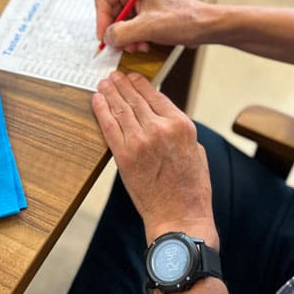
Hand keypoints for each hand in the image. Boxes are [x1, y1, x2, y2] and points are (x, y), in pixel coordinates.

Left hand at [92, 72, 216, 245]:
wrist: (179, 217)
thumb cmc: (191, 189)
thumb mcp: (196, 150)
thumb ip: (178, 130)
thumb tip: (161, 116)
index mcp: (181, 125)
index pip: (156, 95)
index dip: (141, 84)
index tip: (133, 78)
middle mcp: (160, 129)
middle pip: (135, 99)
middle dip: (122, 85)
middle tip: (114, 76)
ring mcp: (140, 142)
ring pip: (120, 109)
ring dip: (110, 93)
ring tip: (104, 83)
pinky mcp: (123, 156)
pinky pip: (109, 127)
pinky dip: (101, 111)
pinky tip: (97, 100)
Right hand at [94, 0, 207, 52]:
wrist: (205, 26)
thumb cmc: (183, 20)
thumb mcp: (148, 27)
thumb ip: (122, 32)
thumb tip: (107, 38)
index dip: (101, 18)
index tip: (104, 36)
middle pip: (110, 12)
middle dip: (115, 32)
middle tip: (121, 46)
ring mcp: (142, 5)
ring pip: (120, 23)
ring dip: (126, 39)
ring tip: (137, 47)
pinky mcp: (148, 17)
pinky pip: (132, 29)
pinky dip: (134, 40)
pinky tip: (144, 46)